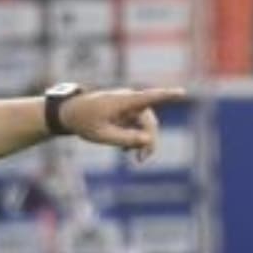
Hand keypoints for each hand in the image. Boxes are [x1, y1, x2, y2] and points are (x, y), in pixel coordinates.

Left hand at [59, 87, 186, 160]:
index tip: (182, 93)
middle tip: (142, 160)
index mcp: (123, 101)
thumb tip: (147, 141)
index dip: (167, 96)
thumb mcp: (103, 135)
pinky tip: (126, 151)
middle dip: (149, 140)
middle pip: (149, 120)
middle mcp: (129, 101)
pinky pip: (137, 125)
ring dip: (143, 141)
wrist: (70, 113)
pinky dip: (135, 138)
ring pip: (145, 125)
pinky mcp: (125, 112)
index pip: (149, 98)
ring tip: (137, 159)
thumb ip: (126, 139)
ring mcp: (128, 106)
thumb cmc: (84, 122)